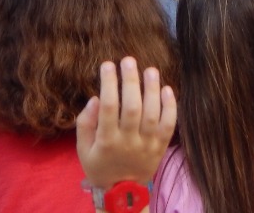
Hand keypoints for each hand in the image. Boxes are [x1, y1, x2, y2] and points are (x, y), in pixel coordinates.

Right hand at [76, 57, 175, 190]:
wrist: (122, 192)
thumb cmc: (100, 165)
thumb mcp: (83, 149)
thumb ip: (85, 123)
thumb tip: (95, 98)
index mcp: (107, 141)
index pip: (109, 107)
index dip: (109, 84)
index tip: (107, 64)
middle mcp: (129, 142)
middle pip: (132, 108)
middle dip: (131, 81)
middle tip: (128, 60)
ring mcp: (147, 144)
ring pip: (152, 114)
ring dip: (152, 89)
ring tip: (150, 69)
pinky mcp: (161, 146)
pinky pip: (169, 125)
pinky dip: (170, 106)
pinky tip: (166, 88)